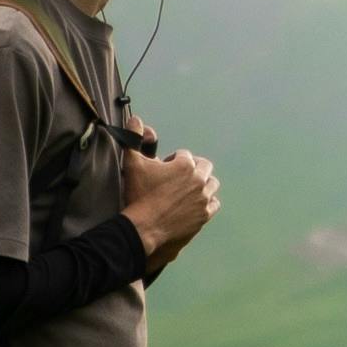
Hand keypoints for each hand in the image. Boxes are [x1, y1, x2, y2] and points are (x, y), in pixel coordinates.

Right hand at [123, 145, 218, 264]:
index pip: (184, 155)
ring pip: (212, 184)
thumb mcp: (133, 163)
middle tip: (178, 177)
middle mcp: (199, 180)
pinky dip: (208, 201)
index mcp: (184, 165)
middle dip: (193, 168)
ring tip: (189, 189)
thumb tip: (135, 119)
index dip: (173, 160)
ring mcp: (203, 199)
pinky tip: (196, 203)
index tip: (164, 168)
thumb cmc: (139, 195)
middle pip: (204, 166)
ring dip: (203, 183)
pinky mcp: (204, 215)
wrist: (144, 228)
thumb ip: (134, 139)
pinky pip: (214, 204)